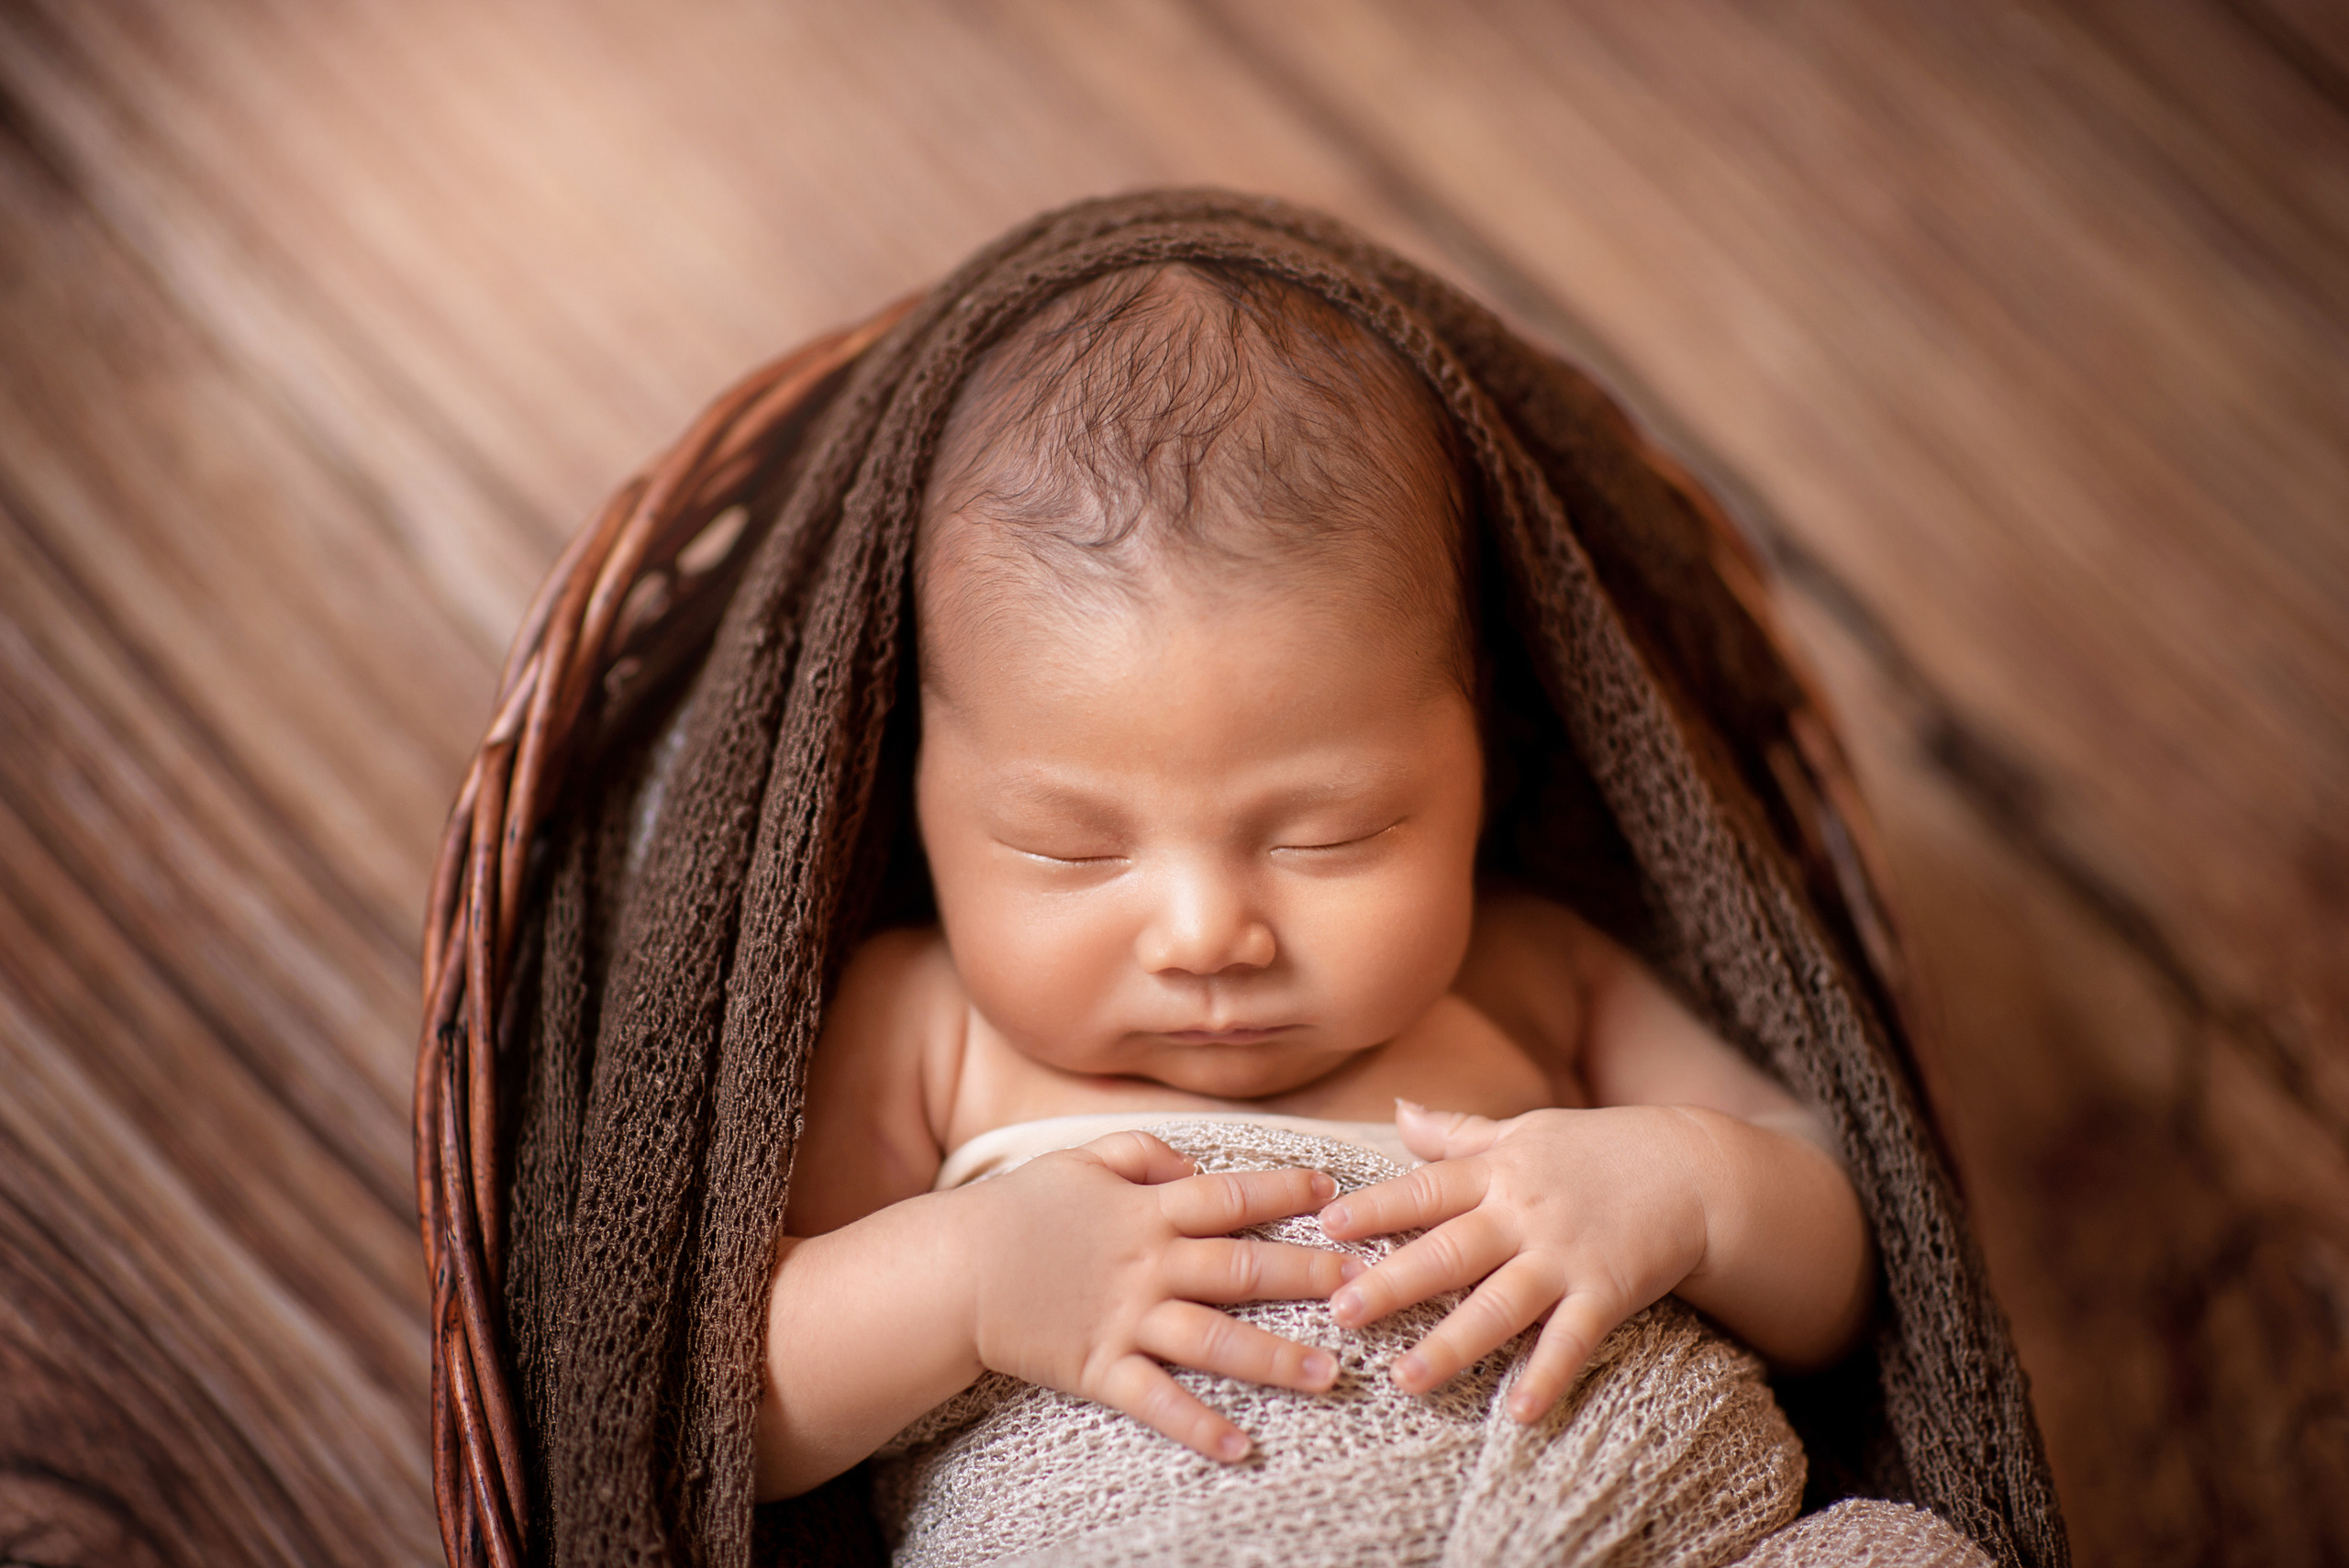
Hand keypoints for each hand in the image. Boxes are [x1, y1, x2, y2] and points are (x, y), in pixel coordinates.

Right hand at [954, 1130, 1361, 1461]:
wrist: (950, 1269)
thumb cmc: (1017, 1209)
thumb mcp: (1081, 1159)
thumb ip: (1144, 1153)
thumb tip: (1195, 1165)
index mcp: (1146, 1209)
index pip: (1231, 1197)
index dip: (1285, 1193)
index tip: (1336, 1194)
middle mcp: (1147, 1263)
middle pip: (1242, 1270)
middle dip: (1309, 1278)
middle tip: (1367, 1286)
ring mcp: (1125, 1318)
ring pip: (1214, 1340)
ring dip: (1274, 1360)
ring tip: (1329, 1376)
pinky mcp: (1099, 1367)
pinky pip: (1156, 1401)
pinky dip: (1197, 1426)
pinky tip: (1240, 1448)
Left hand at [1317, 1099, 1713, 1423]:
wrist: (1695, 1168)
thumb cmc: (1598, 1149)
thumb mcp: (1525, 1130)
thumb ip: (1458, 1133)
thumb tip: (1398, 1110)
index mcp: (1498, 1172)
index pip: (1425, 1190)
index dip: (1375, 1207)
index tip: (1325, 1227)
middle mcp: (1524, 1213)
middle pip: (1449, 1251)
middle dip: (1393, 1282)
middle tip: (1339, 1312)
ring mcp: (1565, 1255)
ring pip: (1500, 1304)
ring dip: (1452, 1344)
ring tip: (1404, 1379)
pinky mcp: (1608, 1290)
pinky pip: (1572, 1339)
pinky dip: (1546, 1374)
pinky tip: (1517, 1412)